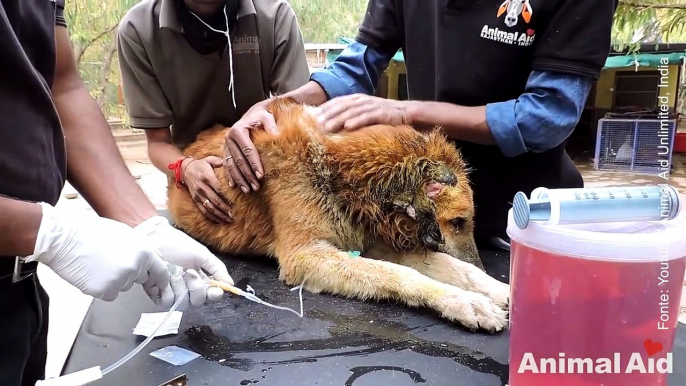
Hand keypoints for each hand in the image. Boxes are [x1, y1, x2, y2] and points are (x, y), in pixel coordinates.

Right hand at [24, 203, 171, 303]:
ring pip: (124, 287)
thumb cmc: (92, 233)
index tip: (162, 287)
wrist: (64, 239)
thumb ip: (141, 250)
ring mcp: (120, 281)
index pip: (161, 272)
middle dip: (131, 275)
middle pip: (140, 279)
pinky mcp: (104, 291)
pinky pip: (109, 294)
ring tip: (99, 264)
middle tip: (113, 263)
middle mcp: (135, 268)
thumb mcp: (126, 235)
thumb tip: (150, 262)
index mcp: (144, 252)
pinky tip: (92, 274)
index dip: (161, 280)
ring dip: (115, 281)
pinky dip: (102, 288)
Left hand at [134, 216, 232, 307]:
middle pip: (198, 301)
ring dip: (180, 287)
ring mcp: (173, 293)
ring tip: (174, 273)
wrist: (155, 241)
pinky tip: (164, 280)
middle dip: (195, 288)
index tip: (215, 290)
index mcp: (200, 280)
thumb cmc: (178, 245)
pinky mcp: (157, 295)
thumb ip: (217, 268)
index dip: (214, 294)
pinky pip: (167, 303)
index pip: (211, 294)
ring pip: (183, 303)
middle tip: (189, 273)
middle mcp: (188, 289)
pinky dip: (167, 292)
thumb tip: (230, 283)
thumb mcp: (201, 254)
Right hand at [183, 156, 232, 223]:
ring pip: (210, 208)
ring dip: (220, 215)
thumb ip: (219, 162)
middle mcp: (202, 188)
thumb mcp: (209, 160)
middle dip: (225, 209)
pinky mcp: (196, 200)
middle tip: (234, 215)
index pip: (218, 188)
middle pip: (215, 200)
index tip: (236, 202)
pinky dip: (212, 217)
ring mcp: (198, 195)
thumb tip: (231, 162)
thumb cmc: (200, 165)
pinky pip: (204, 211)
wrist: (184, 170)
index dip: (227, 196)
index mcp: (207, 177)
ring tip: (229, 220)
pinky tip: (220, 221)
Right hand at [223, 101, 277, 193]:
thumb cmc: (262, 117)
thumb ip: (271, 125)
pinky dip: (230, 176)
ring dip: (239, 179)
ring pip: (231, 165)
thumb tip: (276, 135)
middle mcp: (228, 138)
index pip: (247, 150)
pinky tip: (234, 187)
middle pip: (239, 160)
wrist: (252, 115)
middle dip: (247, 175)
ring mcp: (225, 146)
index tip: (261, 175)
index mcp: (238, 130)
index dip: (254, 163)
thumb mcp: (267, 117)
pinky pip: (226, 166)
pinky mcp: (225, 151)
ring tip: (247, 191)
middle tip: (256, 187)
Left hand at [316, 94, 408, 132]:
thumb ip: (352, 114)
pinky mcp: (381, 113)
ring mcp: (372, 106)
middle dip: (328, 114)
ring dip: (338, 119)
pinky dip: (357, 121)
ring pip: (351, 112)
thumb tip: (334, 123)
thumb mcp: (365, 111)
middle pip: (342, 106)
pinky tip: (348, 127)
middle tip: (316, 124)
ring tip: (327, 127)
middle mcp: (363, 100)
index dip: (325, 108)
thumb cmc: (383, 114)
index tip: (312, 117)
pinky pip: (367, 117)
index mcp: (357, 98)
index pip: (337, 101)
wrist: (406, 112)